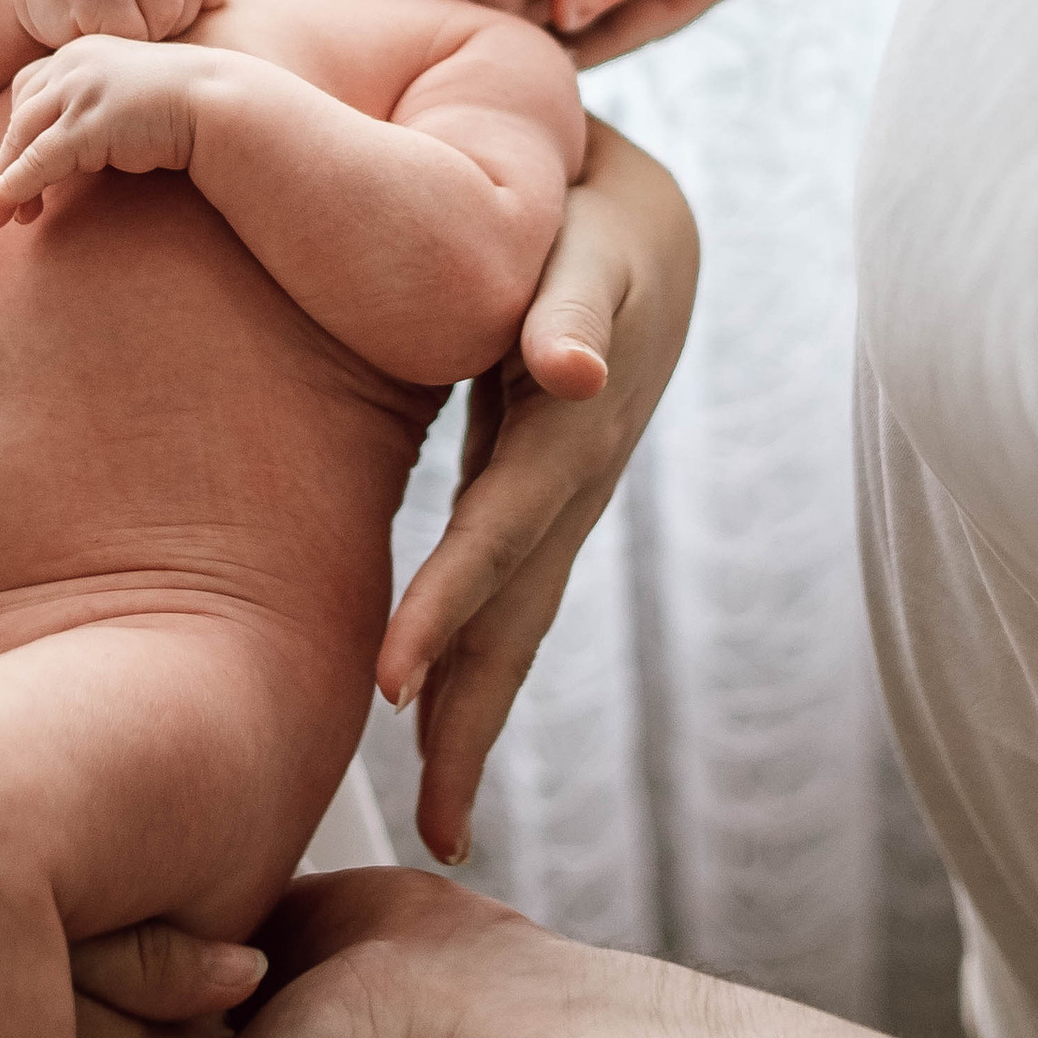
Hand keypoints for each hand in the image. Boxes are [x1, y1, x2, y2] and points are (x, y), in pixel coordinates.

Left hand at [0, 35, 207, 224]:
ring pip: (21, 140)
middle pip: (20, 116)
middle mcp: (74, 64)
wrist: (224, 103)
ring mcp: (79, 91)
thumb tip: (82, 145)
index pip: (30, 90)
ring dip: (3, 182)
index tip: (18, 168)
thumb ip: (102, 110)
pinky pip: (37, 162)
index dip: (19, 132)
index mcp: (84, 52)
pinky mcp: (87, 125)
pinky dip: (13, 188)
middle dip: (4, 162)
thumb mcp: (134, 98)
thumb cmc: (191, 106)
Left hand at [36, 871, 521, 1037]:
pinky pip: (173, 883)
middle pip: (61, 1015)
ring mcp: (212, 987)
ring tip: (97, 905)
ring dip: (103, 922)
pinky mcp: (251, 908)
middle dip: (50, 985)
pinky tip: (127, 859)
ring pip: (110, 940)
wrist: (463, 1027)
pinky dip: (153, 875)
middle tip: (53, 962)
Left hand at [376, 119, 698, 861]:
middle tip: (439, 826)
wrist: (644, 219)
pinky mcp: (547, 504)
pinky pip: (511, 601)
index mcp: (571, 425)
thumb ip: (571, 300)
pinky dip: (477, 671)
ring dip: (480, 718)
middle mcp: (577, 481)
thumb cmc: (590, 211)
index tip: (393, 687)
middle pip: (522, 613)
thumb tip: (568, 374)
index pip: (502, 530)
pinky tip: (440, 733)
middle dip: (476, 716)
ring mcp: (568, 502)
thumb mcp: (588, 238)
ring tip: (445, 819)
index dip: (450, 605)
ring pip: (521, 621)